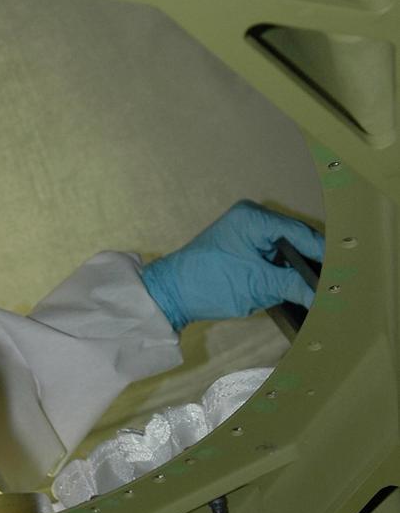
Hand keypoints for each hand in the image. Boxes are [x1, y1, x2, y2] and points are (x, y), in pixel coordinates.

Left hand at [140, 201, 325, 331]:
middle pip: (295, 239)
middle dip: (311, 261)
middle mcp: (251, 219)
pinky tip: (297, 285)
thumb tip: (322, 291)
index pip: (300, 233)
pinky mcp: (241, 247)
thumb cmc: (207, 283)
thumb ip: (294, 285)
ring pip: (284, 249)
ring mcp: (245, 232)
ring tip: (317, 286)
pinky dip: (283, 270)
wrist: (171, 294)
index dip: (322, 254)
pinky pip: (271, 255)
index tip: (342, 272)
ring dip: (297, 267)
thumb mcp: (258, 285)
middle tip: (332, 282)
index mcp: (253, 218)